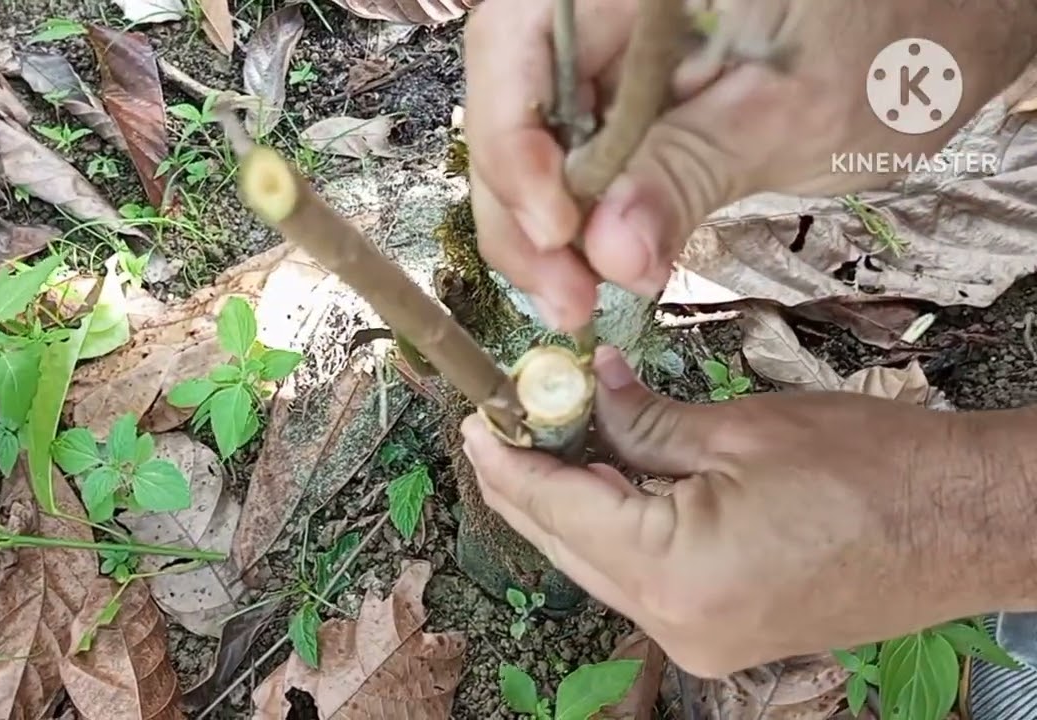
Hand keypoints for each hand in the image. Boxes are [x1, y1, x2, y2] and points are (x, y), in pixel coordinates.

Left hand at [460, 347, 1035, 676]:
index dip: (509, 460)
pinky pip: (641, 578)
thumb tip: (582, 392)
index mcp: (677, 575)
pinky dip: (615, 529)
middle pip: (568, 546)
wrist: (968, 524)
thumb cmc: (875, 470)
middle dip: (528, 483)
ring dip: (570, 504)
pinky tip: (603, 480)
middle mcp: (678, 627)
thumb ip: (640, 421)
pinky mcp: (721, 634)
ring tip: (544, 439)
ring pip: (600, 564)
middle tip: (497, 425)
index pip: (559, 510)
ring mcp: (701, 642)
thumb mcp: (738, 429)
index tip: (475, 420)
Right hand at [463, 0, 1036, 331]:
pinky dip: (580, 218)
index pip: (516, 43)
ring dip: (545, 229)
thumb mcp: (791, 112)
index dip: (513, 143)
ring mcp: (609, 47)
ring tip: (577, 300)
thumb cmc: (895, 39)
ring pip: (531, 139)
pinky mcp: (623, 93)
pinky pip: (574, 155)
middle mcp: (601, 4)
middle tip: (564, 300)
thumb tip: (608, 251)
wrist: (947, 29)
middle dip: (523, 210)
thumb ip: (687, 172)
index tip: (557, 232)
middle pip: (510, 101)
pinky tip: (597, 268)